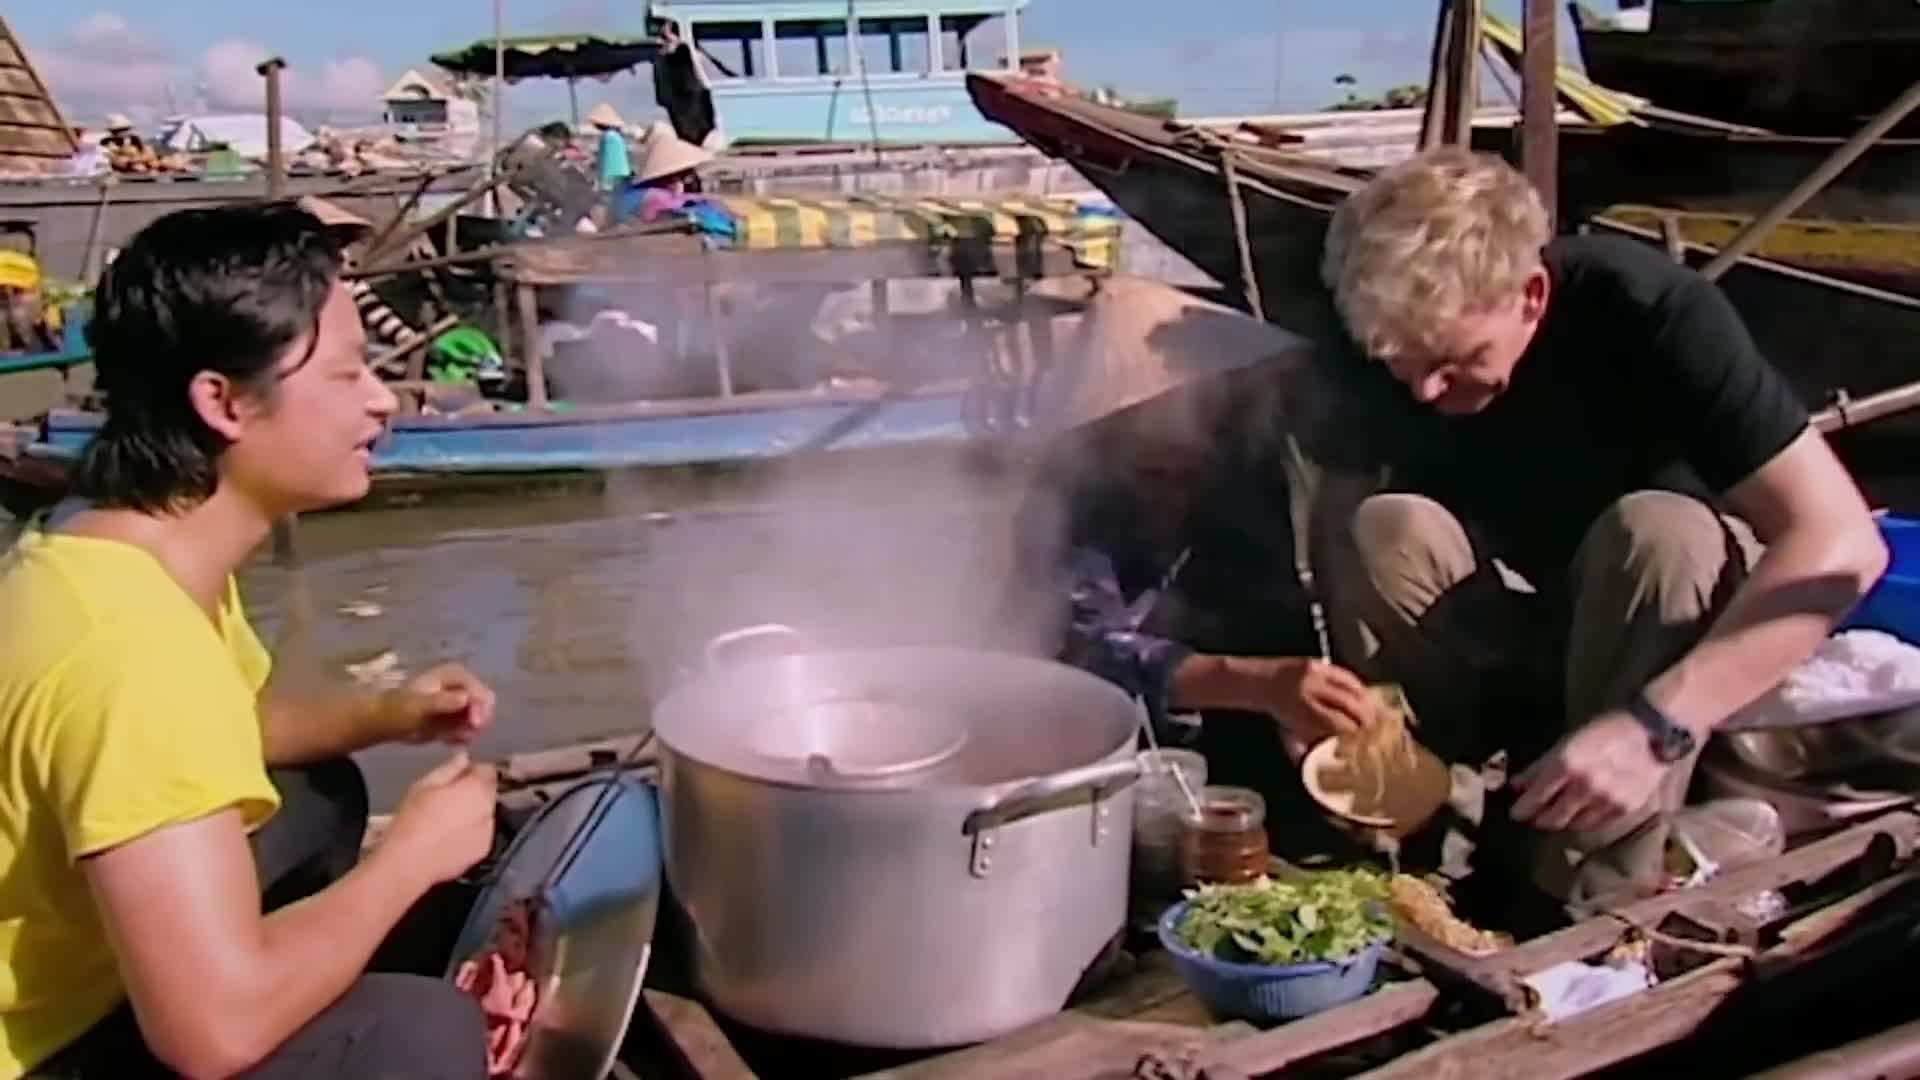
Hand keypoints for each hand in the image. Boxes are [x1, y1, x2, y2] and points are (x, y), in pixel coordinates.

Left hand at [379, 663, 495, 745]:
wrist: (387, 722)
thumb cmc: (400, 708)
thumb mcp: (419, 705)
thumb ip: (442, 701)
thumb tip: (466, 698)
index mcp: (455, 676)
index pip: (480, 690)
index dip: (481, 707)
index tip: (475, 725)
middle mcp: (462, 687)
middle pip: (485, 704)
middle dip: (478, 721)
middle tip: (464, 736)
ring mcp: (460, 702)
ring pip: (480, 718)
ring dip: (469, 731)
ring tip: (450, 738)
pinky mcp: (456, 718)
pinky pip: (469, 729)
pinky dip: (462, 736)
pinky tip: (447, 740)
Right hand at [383, 751, 497, 886]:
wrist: (409, 861)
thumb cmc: (413, 819)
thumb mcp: (425, 785)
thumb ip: (450, 769)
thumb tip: (465, 757)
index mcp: (477, 788)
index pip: (488, 770)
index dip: (473, 771)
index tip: (459, 776)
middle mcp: (489, 808)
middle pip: (488, 792)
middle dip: (474, 792)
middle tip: (448, 800)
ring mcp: (489, 831)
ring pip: (485, 814)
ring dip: (474, 813)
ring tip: (446, 822)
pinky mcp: (483, 851)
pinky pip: (480, 835)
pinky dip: (471, 833)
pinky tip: (449, 838)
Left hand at [1253, 658, 1375, 743]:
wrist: (1263, 682)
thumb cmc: (1282, 713)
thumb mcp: (1291, 734)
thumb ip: (1310, 749)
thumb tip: (1330, 765)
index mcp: (1304, 710)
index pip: (1338, 723)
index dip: (1355, 732)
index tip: (1366, 742)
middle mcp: (1312, 689)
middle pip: (1349, 703)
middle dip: (1367, 717)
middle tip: (1377, 728)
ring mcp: (1317, 673)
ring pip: (1352, 687)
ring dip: (1368, 701)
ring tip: (1378, 714)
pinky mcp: (1319, 663)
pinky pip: (1347, 675)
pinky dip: (1360, 687)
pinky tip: (1368, 698)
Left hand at [1511, 710, 1666, 833]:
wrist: (1652, 734)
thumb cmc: (1604, 731)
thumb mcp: (1566, 742)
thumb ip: (1540, 766)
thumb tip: (1517, 786)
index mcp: (1566, 765)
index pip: (1535, 799)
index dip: (1521, 810)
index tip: (1515, 813)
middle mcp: (1584, 787)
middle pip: (1552, 819)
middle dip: (1539, 820)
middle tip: (1535, 817)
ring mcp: (1606, 801)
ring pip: (1573, 825)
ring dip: (1562, 821)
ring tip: (1558, 813)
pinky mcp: (1624, 810)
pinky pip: (1596, 824)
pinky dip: (1584, 821)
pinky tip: (1581, 813)